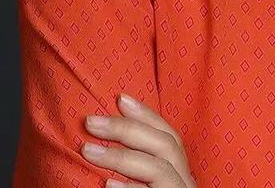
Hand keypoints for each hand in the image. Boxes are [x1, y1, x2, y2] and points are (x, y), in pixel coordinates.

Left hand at [81, 92, 195, 186]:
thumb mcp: (145, 182)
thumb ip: (137, 163)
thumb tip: (102, 140)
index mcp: (180, 172)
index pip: (169, 135)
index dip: (147, 114)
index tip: (120, 97)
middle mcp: (185, 182)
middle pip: (165, 144)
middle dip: (128, 129)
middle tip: (91, 122)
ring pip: (158, 167)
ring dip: (121, 157)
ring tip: (88, 151)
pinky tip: (107, 184)